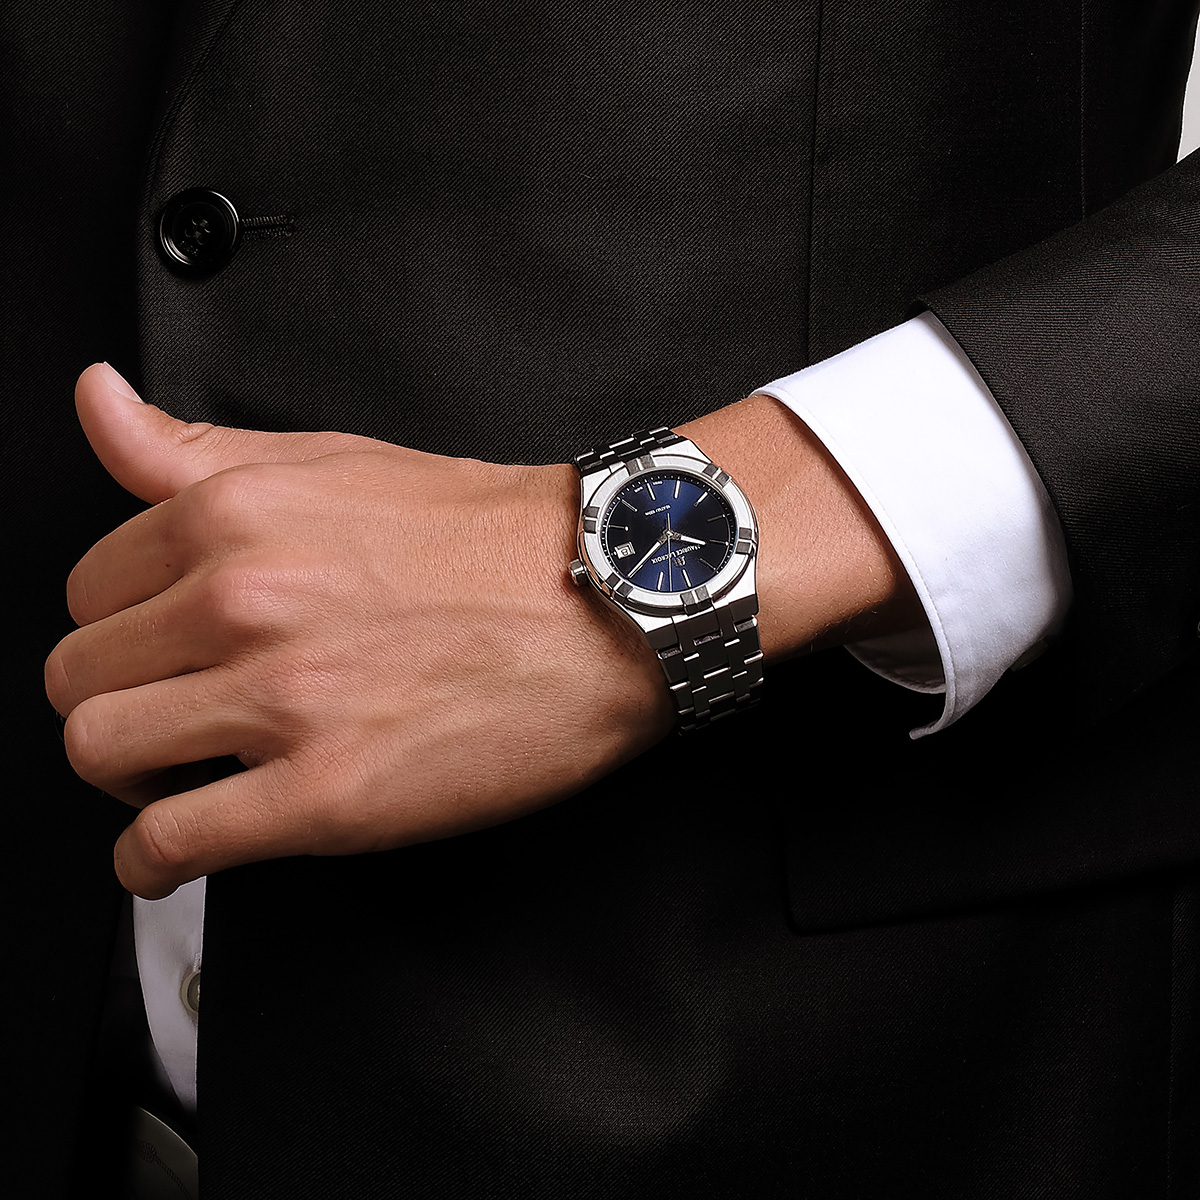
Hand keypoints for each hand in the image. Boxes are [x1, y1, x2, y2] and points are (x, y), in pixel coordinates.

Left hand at [46, 365, 672, 897]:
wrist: (609, 602)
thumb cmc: (493, 536)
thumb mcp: (336, 460)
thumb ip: (196, 447)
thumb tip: (99, 403)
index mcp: (235, 516)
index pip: (89, 587)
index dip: (123, 628)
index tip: (158, 653)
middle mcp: (243, 601)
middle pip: (81, 674)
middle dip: (120, 699)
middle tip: (177, 714)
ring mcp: (281, 700)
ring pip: (103, 754)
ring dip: (131, 776)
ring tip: (182, 776)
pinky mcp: (324, 794)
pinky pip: (170, 846)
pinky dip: (151, 861)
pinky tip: (176, 851)